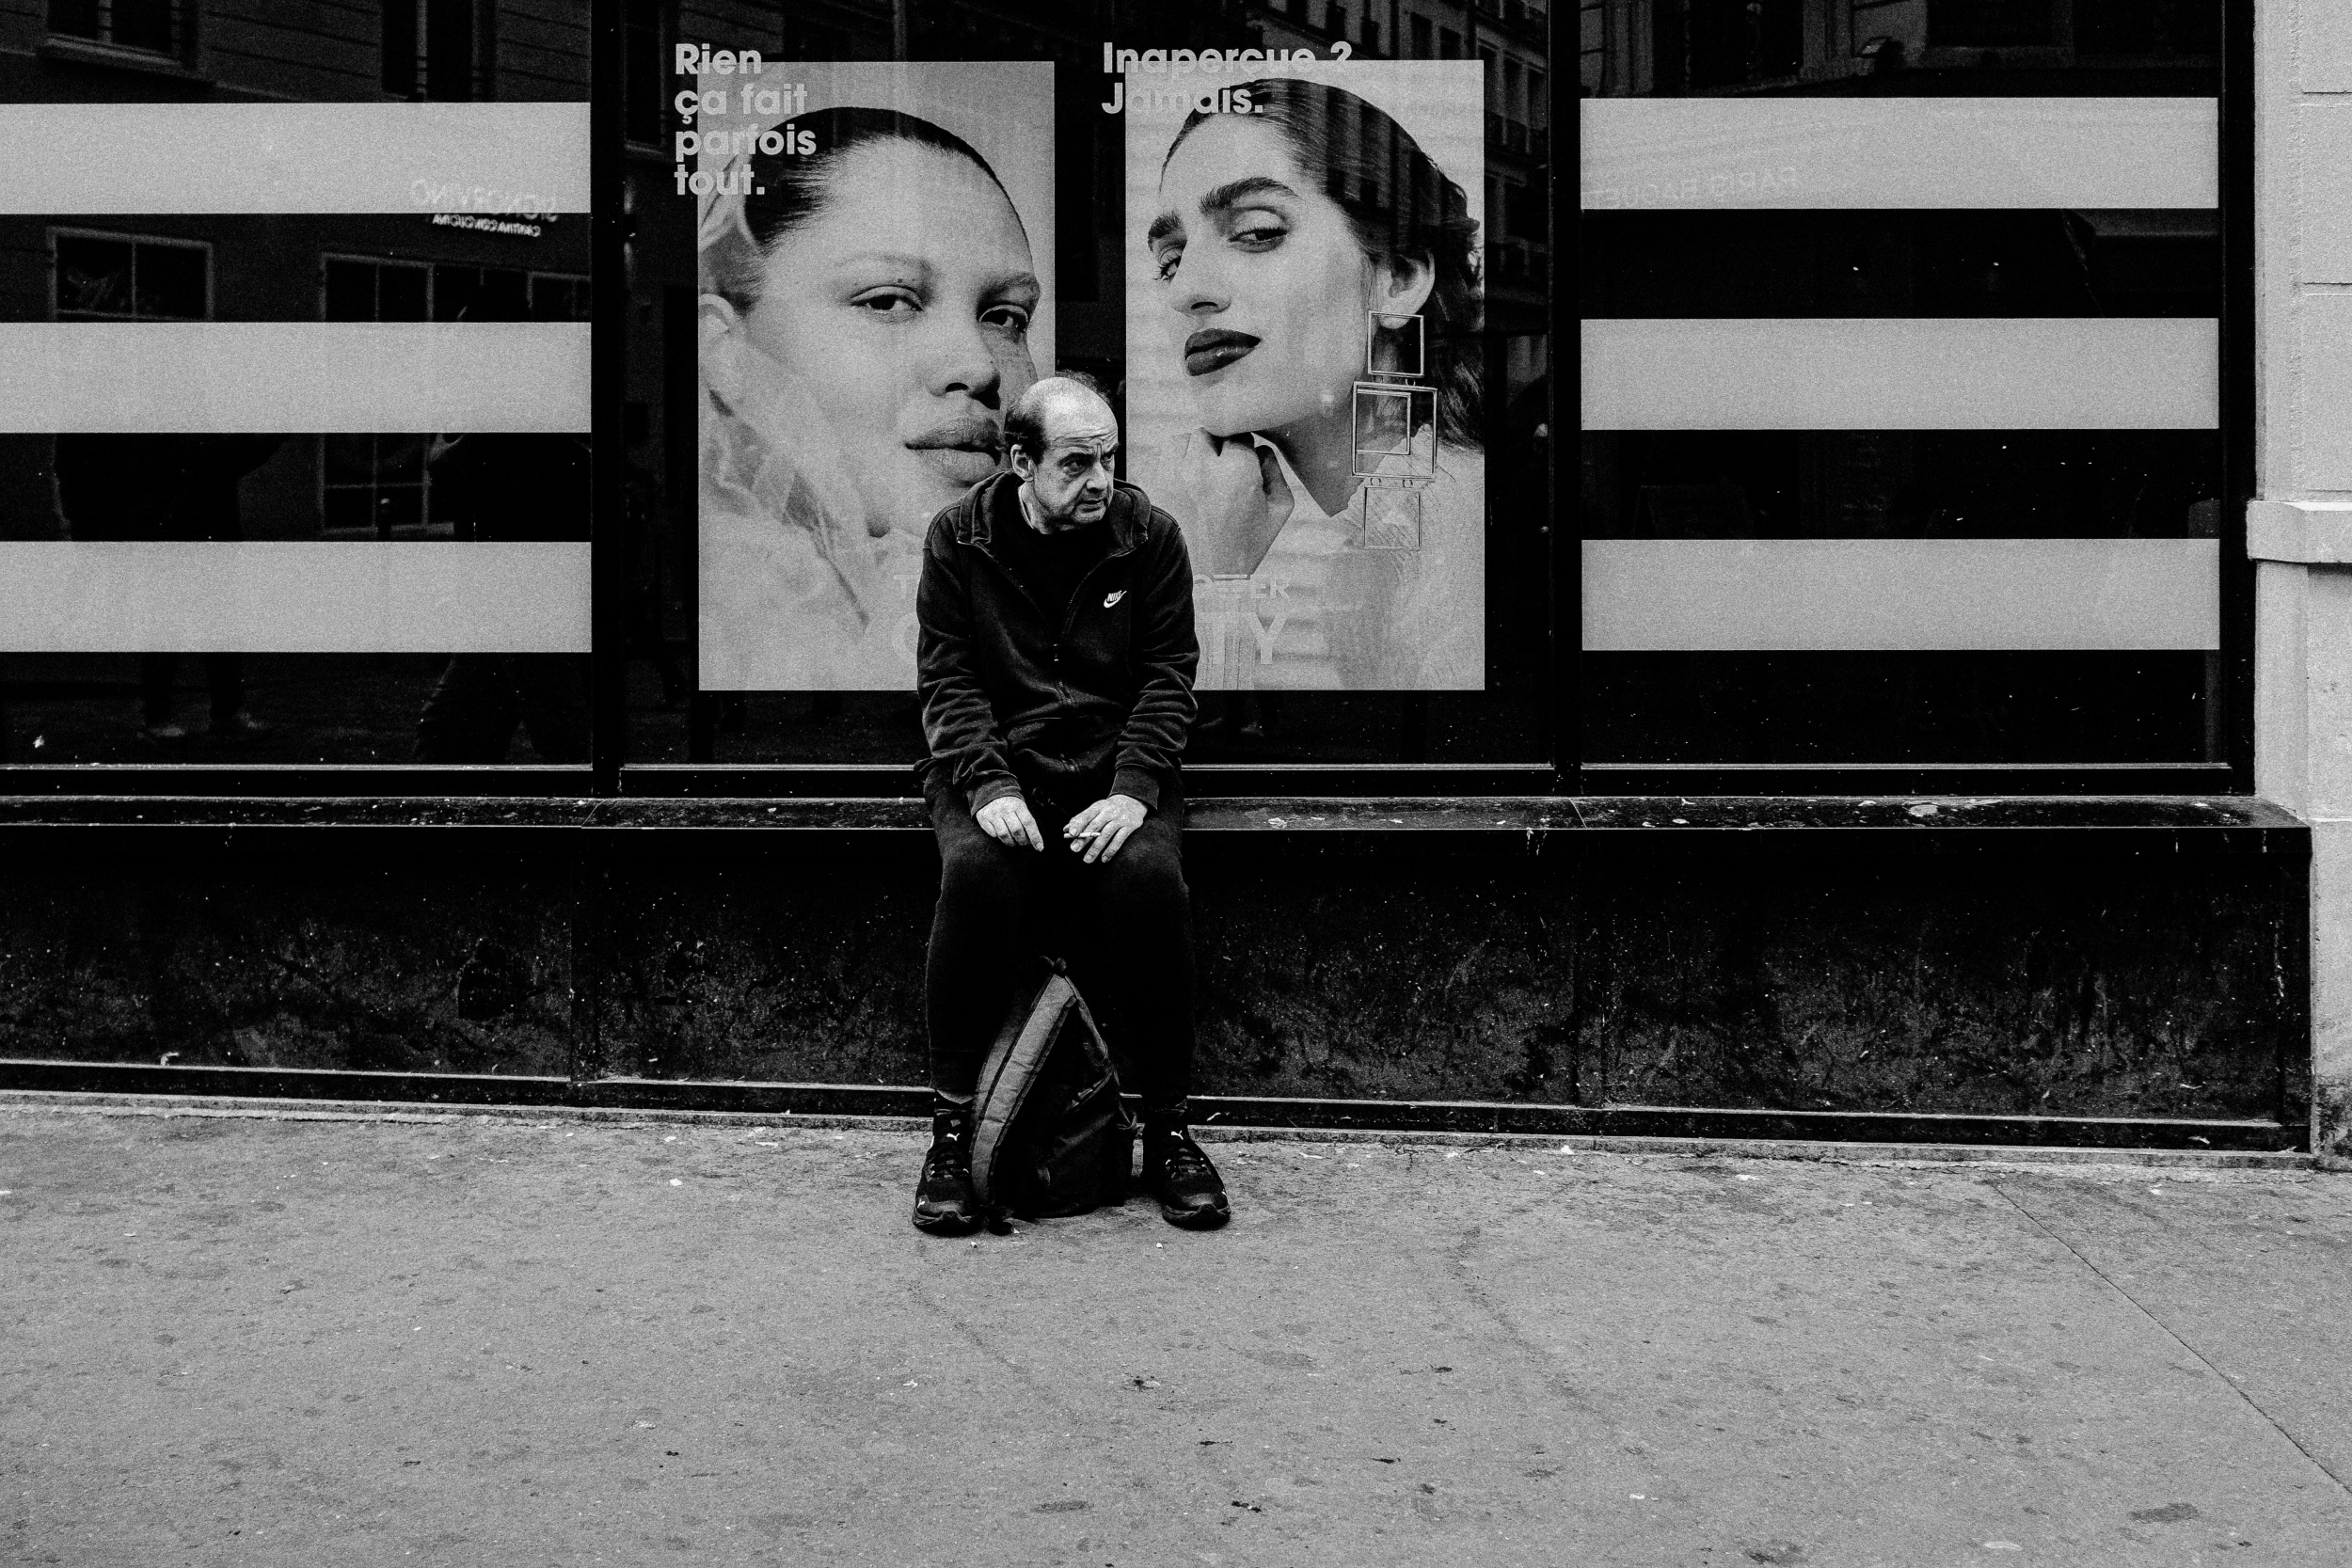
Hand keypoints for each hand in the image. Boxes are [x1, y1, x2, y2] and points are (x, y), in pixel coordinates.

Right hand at [974, 794, 1044, 851]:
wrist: (991, 791)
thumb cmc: (1010, 804)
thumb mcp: (1021, 808)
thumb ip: (1027, 822)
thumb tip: (1035, 842)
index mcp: (1018, 806)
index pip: (1028, 822)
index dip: (1035, 836)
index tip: (1039, 847)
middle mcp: (1005, 809)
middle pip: (1017, 831)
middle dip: (1022, 841)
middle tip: (1023, 843)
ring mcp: (993, 813)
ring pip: (1004, 835)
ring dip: (1010, 842)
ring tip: (1013, 842)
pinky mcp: (983, 817)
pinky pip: (992, 833)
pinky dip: (997, 837)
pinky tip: (999, 834)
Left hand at [1062, 794, 1148, 863]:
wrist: (1133, 802)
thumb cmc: (1109, 809)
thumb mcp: (1096, 809)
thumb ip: (1081, 819)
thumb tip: (1065, 829)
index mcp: (1098, 806)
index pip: (1087, 815)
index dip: (1078, 824)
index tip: (1071, 833)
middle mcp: (1109, 811)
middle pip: (1095, 826)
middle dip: (1084, 838)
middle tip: (1074, 849)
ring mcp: (1120, 819)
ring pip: (1106, 834)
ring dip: (1096, 848)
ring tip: (1087, 859)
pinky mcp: (1129, 826)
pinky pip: (1119, 840)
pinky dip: (1111, 850)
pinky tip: (1104, 859)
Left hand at [1165, 428, 1294, 577]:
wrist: (1199, 583)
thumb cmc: (1241, 551)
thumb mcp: (1276, 515)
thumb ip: (1276, 473)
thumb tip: (1261, 449)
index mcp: (1238, 473)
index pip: (1240, 435)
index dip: (1242, 450)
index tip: (1241, 467)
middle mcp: (1203, 467)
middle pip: (1210, 432)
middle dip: (1217, 449)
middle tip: (1220, 474)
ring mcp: (1172, 473)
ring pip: (1183, 439)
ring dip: (1191, 452)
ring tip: (1198, 478)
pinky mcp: (1151, 483)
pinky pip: (1161, 455)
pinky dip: (1171, 463)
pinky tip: (1180, 485)